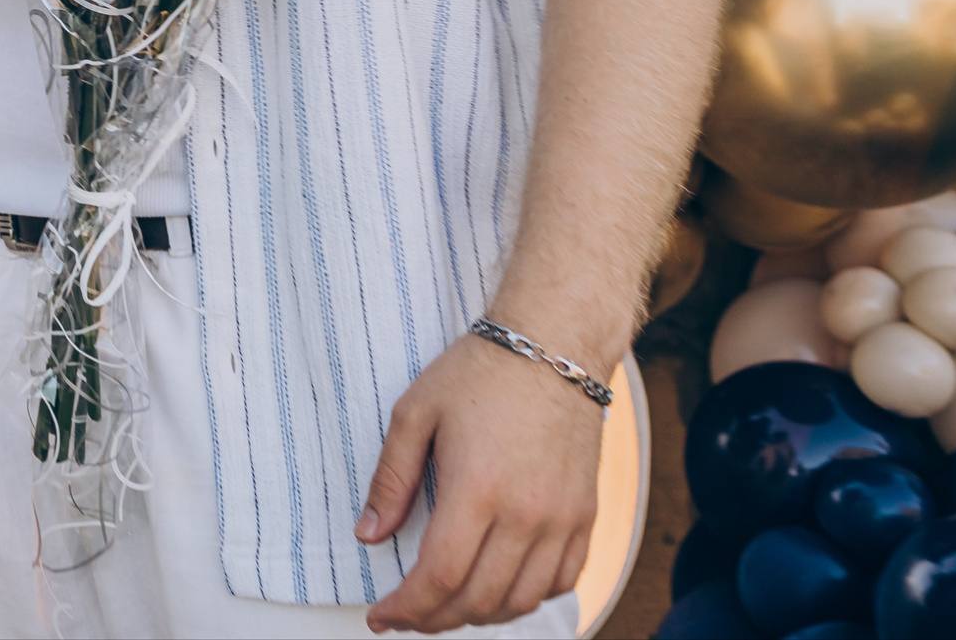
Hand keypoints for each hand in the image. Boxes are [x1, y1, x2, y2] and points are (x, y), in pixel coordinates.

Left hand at [357, 330, 602, 633]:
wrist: (553, 343)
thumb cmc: (479, 371)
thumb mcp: (415, 412)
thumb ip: (391, 479)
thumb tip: (369, 536)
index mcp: (477, 488)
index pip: (440, 577)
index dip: (406, 608)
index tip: (380, 616)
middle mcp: (526, 513)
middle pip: (478, 600)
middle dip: (434, 619)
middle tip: (406, 615)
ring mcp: (562, 518)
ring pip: (521, 600)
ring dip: (479, 615)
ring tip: (446, 606)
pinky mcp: (585, 515)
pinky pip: (561, 581)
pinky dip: (526, 598)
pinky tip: (498, 588)